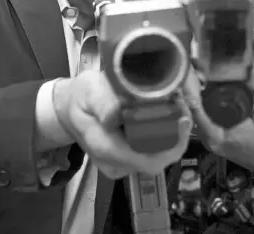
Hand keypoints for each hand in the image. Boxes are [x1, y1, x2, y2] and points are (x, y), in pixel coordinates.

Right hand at [53, 69, 192, 178]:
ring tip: (176, 102)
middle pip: (159, 159)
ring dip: (173, 131)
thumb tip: (117, 113)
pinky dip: (164, 132)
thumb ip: (103, 102)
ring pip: (159, 155)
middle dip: (177, 133)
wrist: (69, 109)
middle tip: (182, 102)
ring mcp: (123, 164)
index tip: (183, 118)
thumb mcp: (88, 90)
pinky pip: (153, 150)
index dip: (172, 143)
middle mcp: (116, 163)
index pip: (148, 160)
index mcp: (106, 148)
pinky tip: (166, 111)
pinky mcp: (129, 159)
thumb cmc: (81, 97)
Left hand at [185, 17, 253, 175]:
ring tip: (198, 60)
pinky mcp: (217, 131)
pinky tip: (209, 75)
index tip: (189, 66)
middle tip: (194, 55)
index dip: (191, 87)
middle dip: (194, 81)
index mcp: (222, 136)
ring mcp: (212, 135)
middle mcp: (211, 137)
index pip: (197, 109)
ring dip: (199, 85)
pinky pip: (207, 109)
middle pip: (194, 105)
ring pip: (199, 106)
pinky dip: (209, 93)